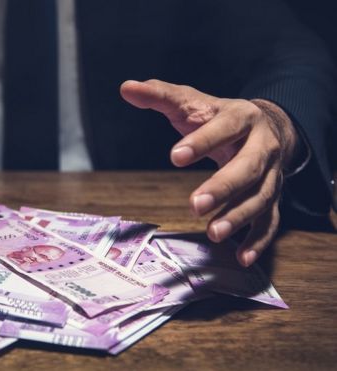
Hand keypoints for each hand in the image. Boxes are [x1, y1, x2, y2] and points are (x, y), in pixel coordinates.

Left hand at [120, 79, 300, 266]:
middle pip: (249, 167)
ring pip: (261, 197)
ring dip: (239, 216)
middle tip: (195, 204)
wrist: (267, 126)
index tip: (175, 156)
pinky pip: (270, 221)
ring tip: (213, 233)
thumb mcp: (191, 101)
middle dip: (223, 186)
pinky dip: (258, 240)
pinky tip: (242, 257)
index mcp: (242, 117)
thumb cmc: (218, 116)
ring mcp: (272, 174)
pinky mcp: (272, 197)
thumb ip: (160, 95)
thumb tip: (126, 87)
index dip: (202, 141)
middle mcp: (263, 146)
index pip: (225, 127)